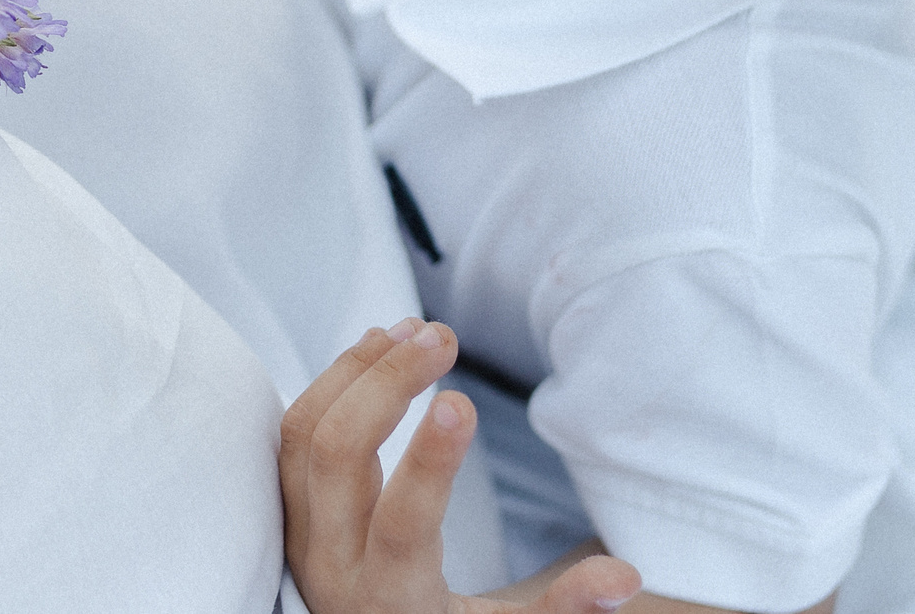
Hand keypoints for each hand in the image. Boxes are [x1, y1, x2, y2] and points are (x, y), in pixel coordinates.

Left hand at [282, 321, 640, 613]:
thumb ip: (562, 608)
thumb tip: (626, 578)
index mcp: (392, 601)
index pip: (402, 524)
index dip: (430, 462)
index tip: (462, 399)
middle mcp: (332, 565)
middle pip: (338, 456)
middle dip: (387, 384)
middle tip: (444, 336)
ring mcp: (301, 535)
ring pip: (304, 434)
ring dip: (355, 370)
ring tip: (413, 329)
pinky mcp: (288, 510)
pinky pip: (291, 434)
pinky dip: (329, 380)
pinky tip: (373, 346)